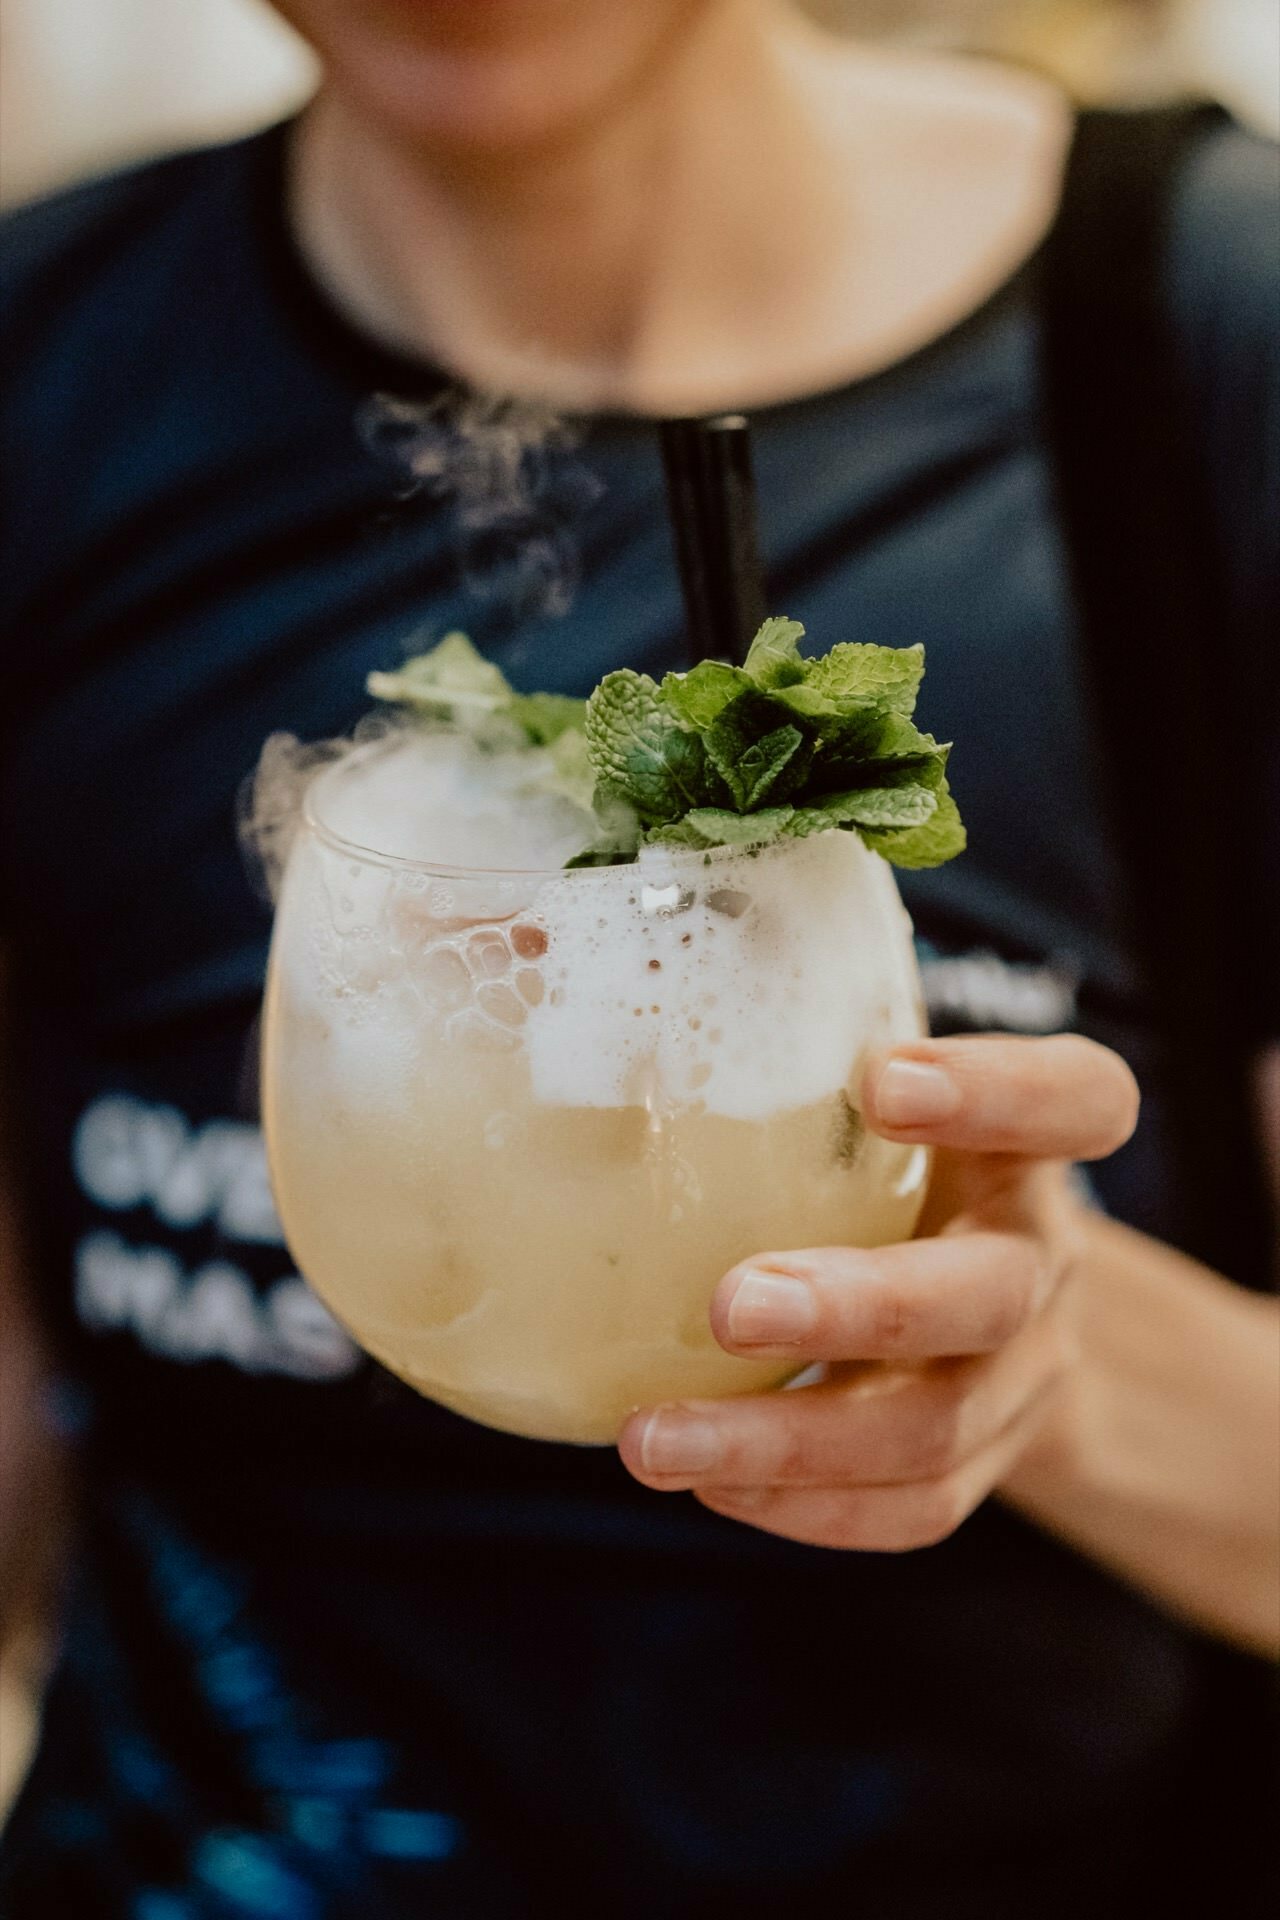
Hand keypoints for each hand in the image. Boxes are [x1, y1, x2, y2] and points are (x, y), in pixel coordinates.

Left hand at [618, 1035, 1139, 1549]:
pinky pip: (914, 1510)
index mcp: (1025, 1145)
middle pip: (986, 1294)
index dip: (998, 1091)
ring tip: (655, 1441)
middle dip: (862, 1305)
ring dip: (792, 1442)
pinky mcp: (979, 1463)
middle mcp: (1036, 1260)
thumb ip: (764, 1023)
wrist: (996, 1307)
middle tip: (733, 1303)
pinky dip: (807, 1509)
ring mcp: (1015, 1377)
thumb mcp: (858, 1085)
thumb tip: (532, 933)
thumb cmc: (884, 1163)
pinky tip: (706, 1485)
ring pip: (934, 1427)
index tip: (880, 1076)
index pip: (1075, 1099)